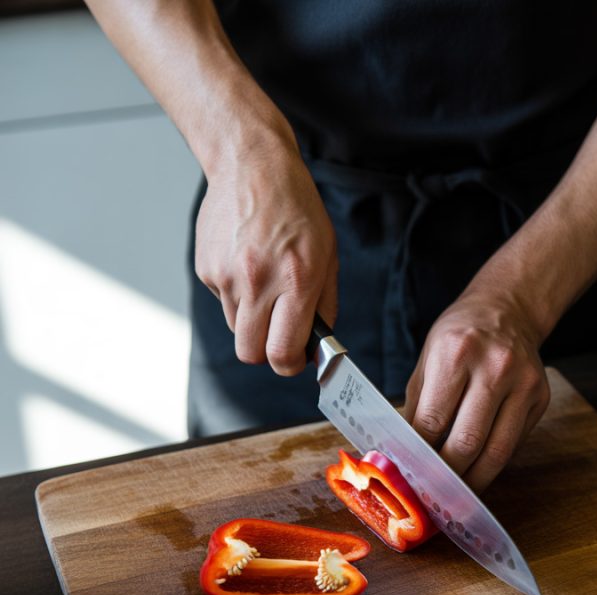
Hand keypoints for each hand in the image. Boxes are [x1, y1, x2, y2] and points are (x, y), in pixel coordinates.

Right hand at [195, 129, 337, 374]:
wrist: (252, 164)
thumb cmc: (296, 208)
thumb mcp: (327, 255)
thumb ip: (324, 306)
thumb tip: (315, 347)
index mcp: (295, 280)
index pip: (281, 351)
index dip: (288, 365)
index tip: (293, 360)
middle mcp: (257, 281)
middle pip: (250, 353)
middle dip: (265, 352)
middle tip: (277, 336)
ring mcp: (226, 275)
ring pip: (236, 328)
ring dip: (251, 319)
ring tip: (264, 283)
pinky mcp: (205, 268)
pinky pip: (221, 300)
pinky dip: (235, 293)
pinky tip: (246, 262)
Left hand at [403, 287, 549, 491]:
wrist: (509, 309)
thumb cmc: (460, 336)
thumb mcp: (427, 360)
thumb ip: (416, 407)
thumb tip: (404, 454)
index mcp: (456, 353)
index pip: (433, 421)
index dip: (420, 456)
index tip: (411, 476)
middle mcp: (494, 367)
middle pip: (466, 442)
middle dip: (446, 476)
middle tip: (432, 494)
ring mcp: (523, 383)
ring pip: (496, 452)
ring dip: (473, 480)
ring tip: (455, 494)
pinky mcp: (540, 398)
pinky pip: (513, 444)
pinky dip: (492, 462)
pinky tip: (477, 470)